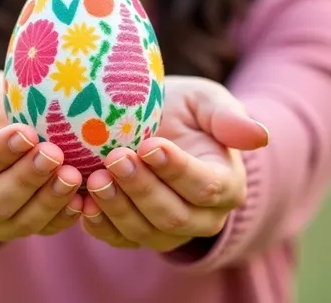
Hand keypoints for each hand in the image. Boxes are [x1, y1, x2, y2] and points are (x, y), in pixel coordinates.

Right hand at [0, 70, 82, 241]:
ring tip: (73, 176)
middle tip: (54, 154)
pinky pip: (41, 230)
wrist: (5, 116)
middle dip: (25, 179)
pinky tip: (83, 200)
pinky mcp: (20, 224)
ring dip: (47, 201)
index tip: (27, 133)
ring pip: (16, 223)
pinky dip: (63, 217)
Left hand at [82, 76, 268, 250]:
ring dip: (117, 208)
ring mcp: (167, 230)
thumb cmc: (184, 108)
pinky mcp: (135, 233)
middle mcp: (201, 216)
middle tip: (115, 158)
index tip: (149, 145)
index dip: (176, 170)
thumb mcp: (205, 101)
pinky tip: (80, 203)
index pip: (205, 187)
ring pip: (145, 232)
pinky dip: (99, 225)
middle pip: (173, 216)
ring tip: (94, 179)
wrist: (156, 123)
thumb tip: (260, 136)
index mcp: (225, 183)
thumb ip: (227, 117)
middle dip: (142, 189)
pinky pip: (119, 239)